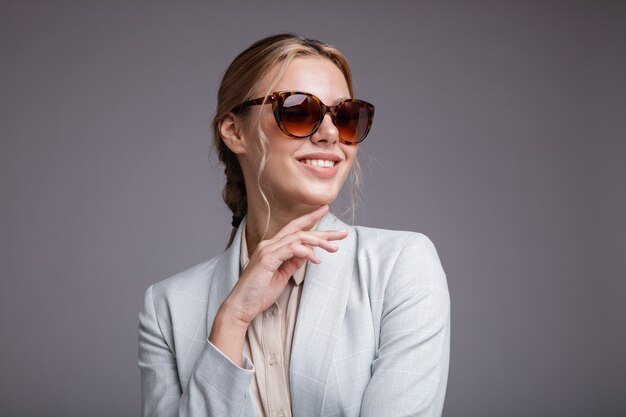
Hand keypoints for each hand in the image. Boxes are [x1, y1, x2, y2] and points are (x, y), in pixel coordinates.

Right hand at [222, 205, 347, 328]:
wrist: (242, 306)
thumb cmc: (260, 292)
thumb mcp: (282, 275)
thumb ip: (293, 262)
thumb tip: (309, 252)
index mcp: (272, 247)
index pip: (294, 228)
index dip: (311, 218)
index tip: (326, 211)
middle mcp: (269, 244)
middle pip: (300, 229)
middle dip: (323, 230)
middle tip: (343, 233)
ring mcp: (267, 250)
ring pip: (298, 237)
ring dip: (319, 241)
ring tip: (333, 249)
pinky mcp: (267, 259)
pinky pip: (292, 249)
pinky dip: (307, 252)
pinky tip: (316, 260)